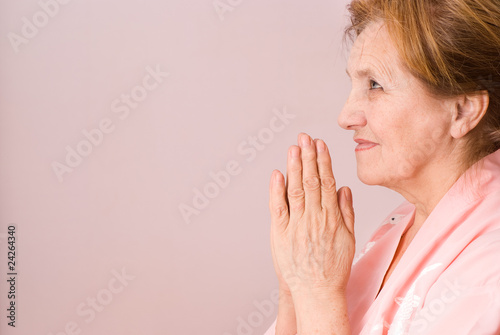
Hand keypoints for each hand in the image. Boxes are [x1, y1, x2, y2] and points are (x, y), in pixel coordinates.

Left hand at [269, 133, 355, 295]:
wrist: (317, 291)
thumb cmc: (333, 267)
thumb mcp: (348, 238)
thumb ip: (346, 211)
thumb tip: (344, 188)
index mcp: (332, 217)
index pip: (327, 182)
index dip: (323, 161)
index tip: (320, 144)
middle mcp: (315, 217)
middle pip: (311, 181)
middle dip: (308, 156)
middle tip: (305, 137)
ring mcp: (297, 225)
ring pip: (296, 189)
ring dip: (295, 166)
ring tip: (294, 147)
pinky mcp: (281, 233)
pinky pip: (278, 208)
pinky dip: (277, 190)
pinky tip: (277, 173)